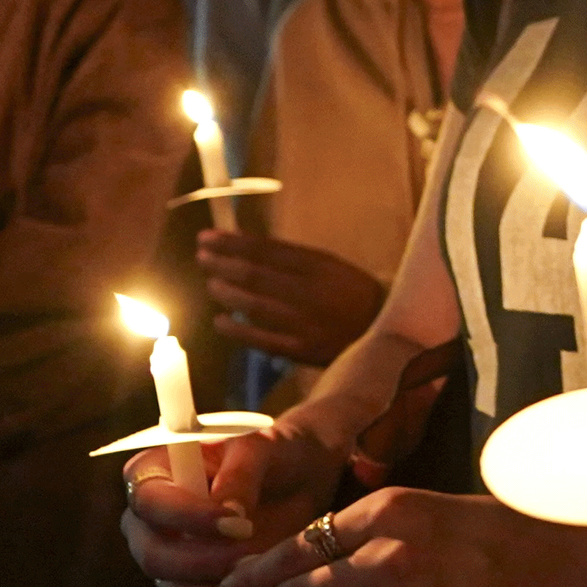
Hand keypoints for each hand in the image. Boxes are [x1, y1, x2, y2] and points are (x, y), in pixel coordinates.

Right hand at [120, 411, 343, 586]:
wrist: (296, 480)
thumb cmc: (269, 454)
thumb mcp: (260, 448)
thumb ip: (240, 473)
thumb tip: (227, 509)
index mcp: (152, 472)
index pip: (150, 501)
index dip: (189, 517)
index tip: (237, 523)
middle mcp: (147, 518)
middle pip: (153, 553)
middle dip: (203, 560)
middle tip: (250, 554)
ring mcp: (163, 553)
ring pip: (171, 586)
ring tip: (258, 570)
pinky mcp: (184, 581)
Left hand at [195, 229, 384, 363]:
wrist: (384, 329)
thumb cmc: (352, 292)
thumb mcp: (330, 266)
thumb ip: (293, 260)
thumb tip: (246, 250)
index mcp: (319, 266)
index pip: (266, 250)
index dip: (233, 243)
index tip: (208, 237)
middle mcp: (310, 292)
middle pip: (255, 276)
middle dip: (223, 264)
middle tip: (202, 257)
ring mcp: (304, 322)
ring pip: (254, 306)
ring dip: (227, 293)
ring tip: (211, 283)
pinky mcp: (302, 350)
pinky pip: (262, 340)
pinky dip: (237, 330)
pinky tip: (220, 321)